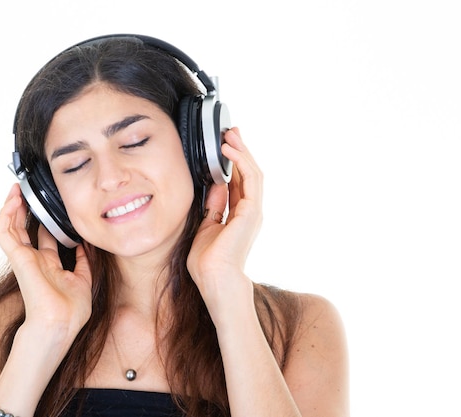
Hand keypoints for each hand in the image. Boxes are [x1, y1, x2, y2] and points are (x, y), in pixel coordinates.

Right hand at [0, 183, 92, 337]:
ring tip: (16, 190)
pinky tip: (12, 202)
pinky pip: (4, 233)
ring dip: (11, 208)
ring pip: (10, 228)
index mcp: (49, 266)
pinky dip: (5, 216)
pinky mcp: (17, 258)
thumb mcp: (84, 280)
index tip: (50, 206)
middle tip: (27, 192)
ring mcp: (24, 259)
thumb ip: (84, 261)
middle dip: (24, 210)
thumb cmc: (71, 311)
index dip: (45, 221)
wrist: (60, 323)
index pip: (43, 238)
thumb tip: (86, 245)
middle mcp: (34, 261)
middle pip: (23, 229)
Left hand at [187, 127, 261, 312]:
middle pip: (248, 174)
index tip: (224, 146)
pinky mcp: (252, 210)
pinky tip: (229, 150)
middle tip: (231, 132)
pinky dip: (241, 162)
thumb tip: (215, 186)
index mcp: (239, 216)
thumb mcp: (207, 226)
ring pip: (252, 173)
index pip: (239, 182)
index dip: (233, 163)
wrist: (214, 279)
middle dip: (240, 152)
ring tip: (230, 135)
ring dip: (242, 152)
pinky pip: (250, 179)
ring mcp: (253, 211)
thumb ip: (214, 206)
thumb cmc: (207, 262)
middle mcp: (250, 211)